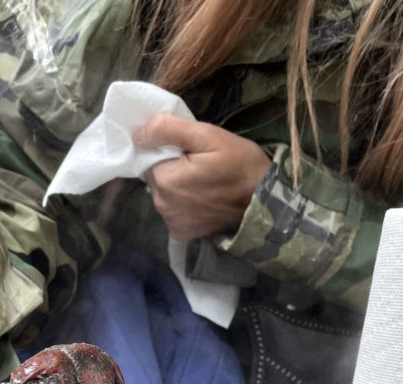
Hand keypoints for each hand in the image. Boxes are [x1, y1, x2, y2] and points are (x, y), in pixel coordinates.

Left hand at [134, 115, 271, 240]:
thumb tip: (137, 134)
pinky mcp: (182, 234)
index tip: (191, 152)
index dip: (168, 151)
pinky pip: (173, 213)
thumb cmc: (240, 164)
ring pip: (164, 196)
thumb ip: (168, 130)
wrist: (265, 202)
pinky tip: (203, 201)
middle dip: (172, 170)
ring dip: (177, 188)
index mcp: (164, 180)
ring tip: (204, 184)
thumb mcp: (207, 136)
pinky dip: (183, 206)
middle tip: (200, 166)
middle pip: (155, 178)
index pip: (150, 158)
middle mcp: (162, 205)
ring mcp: (171, 223)